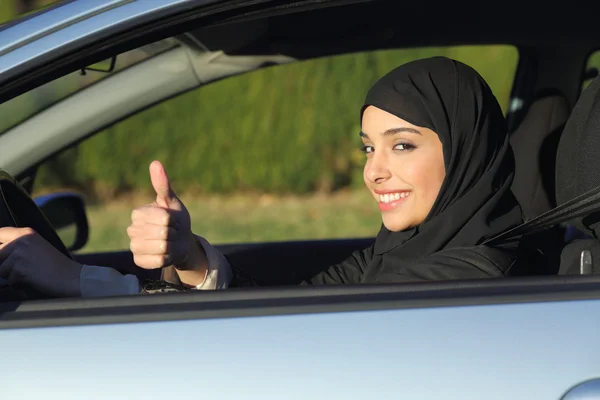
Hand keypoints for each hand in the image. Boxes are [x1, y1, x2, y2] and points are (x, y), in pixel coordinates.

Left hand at [0, 227, 81, 296]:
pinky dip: (19, 285)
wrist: (72, 277)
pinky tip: (33, 281)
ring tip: (30, 274)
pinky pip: (9, 281)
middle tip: (23, 268)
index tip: (5, 255)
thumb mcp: (38, 246)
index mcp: (26, 233)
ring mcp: (20, 255)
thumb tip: (1, 252)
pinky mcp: (19, 270)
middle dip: (5, 264)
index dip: (0, 245)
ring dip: (11, 276)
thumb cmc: (57, 266)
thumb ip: (19, 246)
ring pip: (1, 269)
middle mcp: (21, 241)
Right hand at [128, 161, 207, 285]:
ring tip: (170, 242)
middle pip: (162, 233)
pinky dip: (167, 258)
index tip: (173, 220)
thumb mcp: (173, 202)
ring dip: (172, 245)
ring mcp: (134, 246)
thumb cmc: (176, 220)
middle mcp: (132, 229)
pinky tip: (166, 254)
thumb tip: (155, 163)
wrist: (181, 242)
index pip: (163, 217)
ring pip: (160, 247)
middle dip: (174, 233)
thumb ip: (163, 185)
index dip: (174, 220)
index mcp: (138, 213)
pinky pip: (157, 261)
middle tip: (173, 232)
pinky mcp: (139, 261)